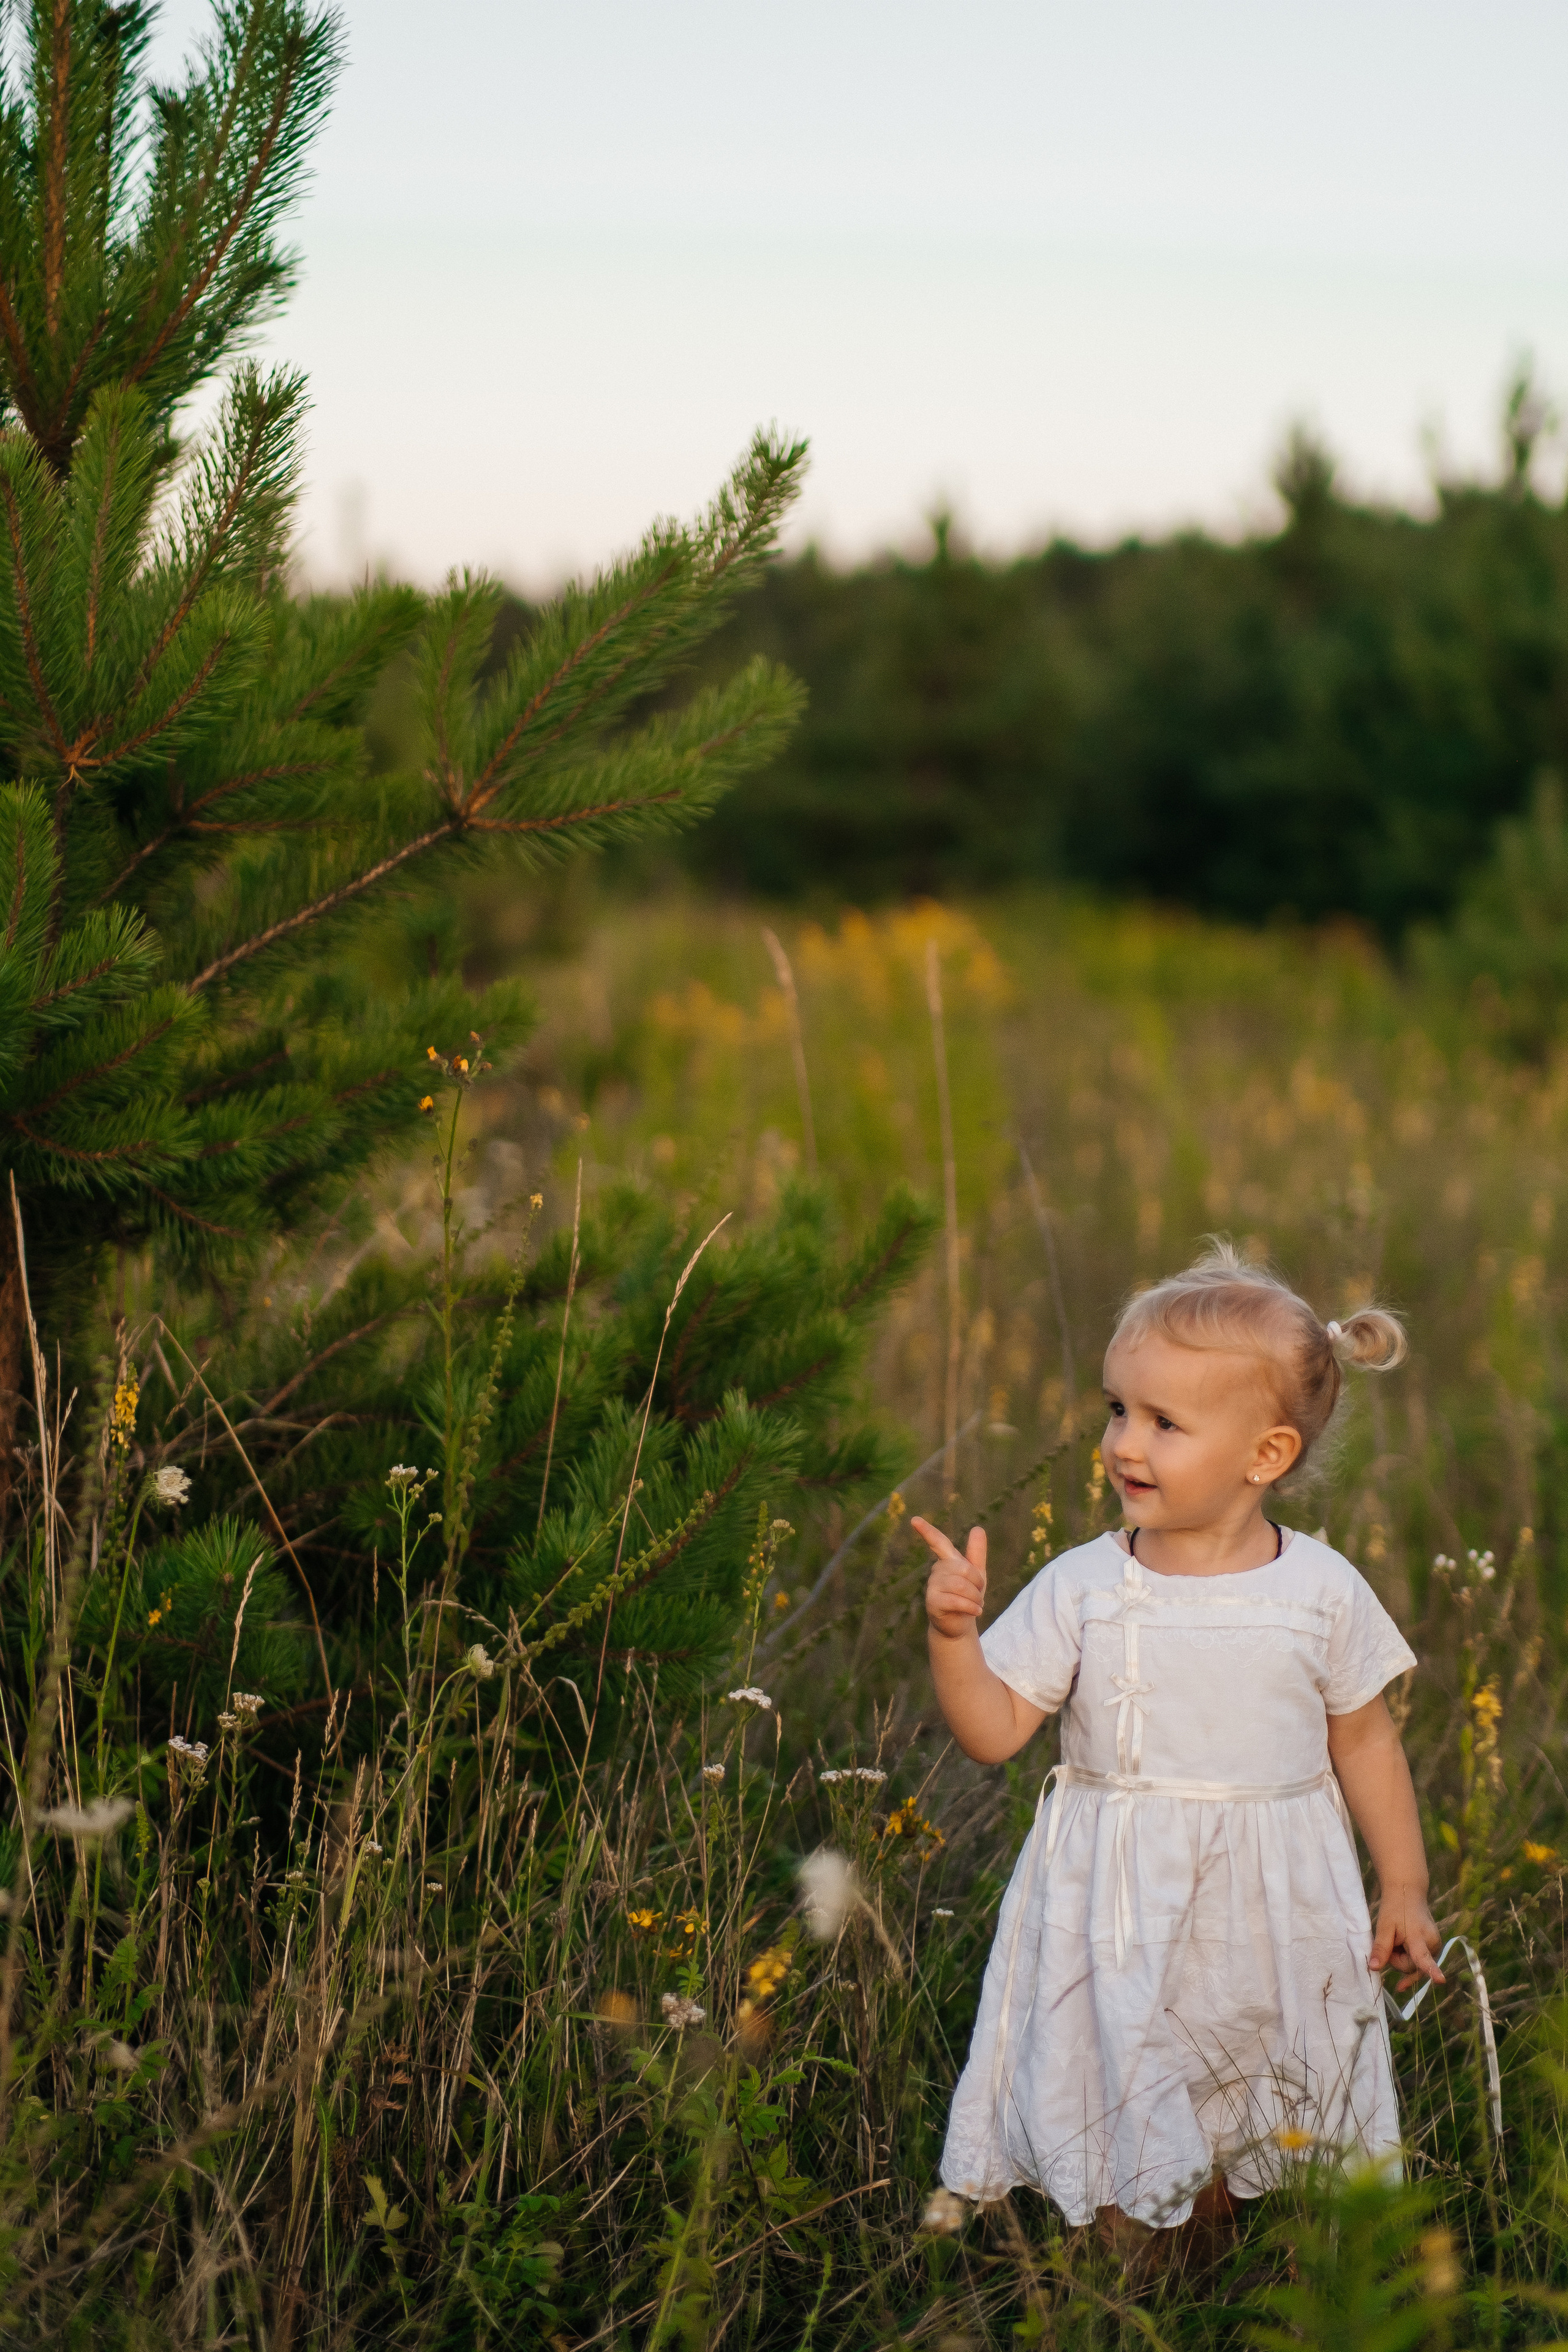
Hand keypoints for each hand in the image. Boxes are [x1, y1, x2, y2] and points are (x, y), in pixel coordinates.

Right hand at [914, 1517, 986, 1640]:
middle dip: (977, 1584)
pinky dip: (971, 1607)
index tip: (914, 1520)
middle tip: (979, 1596)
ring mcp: (932, 1586)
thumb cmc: (967, 1597)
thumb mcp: (976, 1575)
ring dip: (976, 1598)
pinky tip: (976, 1612)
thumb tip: (978, 1528)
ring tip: (977, 1606)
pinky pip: (956, 1600)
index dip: (927, 1531)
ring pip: (961, 1585)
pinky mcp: (932, 1602)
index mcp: (947, 1561)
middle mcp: (936, 1571)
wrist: (960, 1625)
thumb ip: (976, 1553)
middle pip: (964, 1569)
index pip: (937, 1542)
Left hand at [1369, 1885, 1444, 1993]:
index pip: (1424, 1958)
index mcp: (1419, 1937)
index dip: (1431, 1971)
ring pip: (1414, 1966)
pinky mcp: (1434, 1948)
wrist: (1408, 1893)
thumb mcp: (1384, 1926)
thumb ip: (1381, 1948)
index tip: (1441, 1981)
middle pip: (1411, 1968)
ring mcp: (1436, 1947)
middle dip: (1397, 1960)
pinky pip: (1419, 1961)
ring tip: (1397, 1939)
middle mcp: (1433, 1945)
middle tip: (1391, 1941)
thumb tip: (1374, 1968)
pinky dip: (1408, 1956)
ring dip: (1402, 1958)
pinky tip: (1401, 1948)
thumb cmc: (1395, 1908)